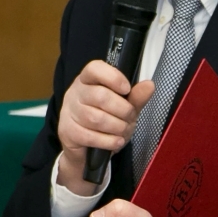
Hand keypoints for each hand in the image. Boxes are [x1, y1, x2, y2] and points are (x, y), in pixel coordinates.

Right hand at [55, 61, 155, 194]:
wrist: (87, 147)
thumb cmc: (106, 119)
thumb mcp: (124, 107)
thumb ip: (136, 96)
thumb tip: (150, 85)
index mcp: (88, 80)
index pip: (94, 69)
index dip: (113, 77)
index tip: (127, 89)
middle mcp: (75, 93)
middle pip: (100, 96)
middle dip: (122, 109)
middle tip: (129, 117)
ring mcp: (69, 112)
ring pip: (95, 118)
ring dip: (117, 127)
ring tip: (123, 130)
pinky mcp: (68, 132)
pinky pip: (90, 136)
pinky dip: (109, 141)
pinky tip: (116, 141)